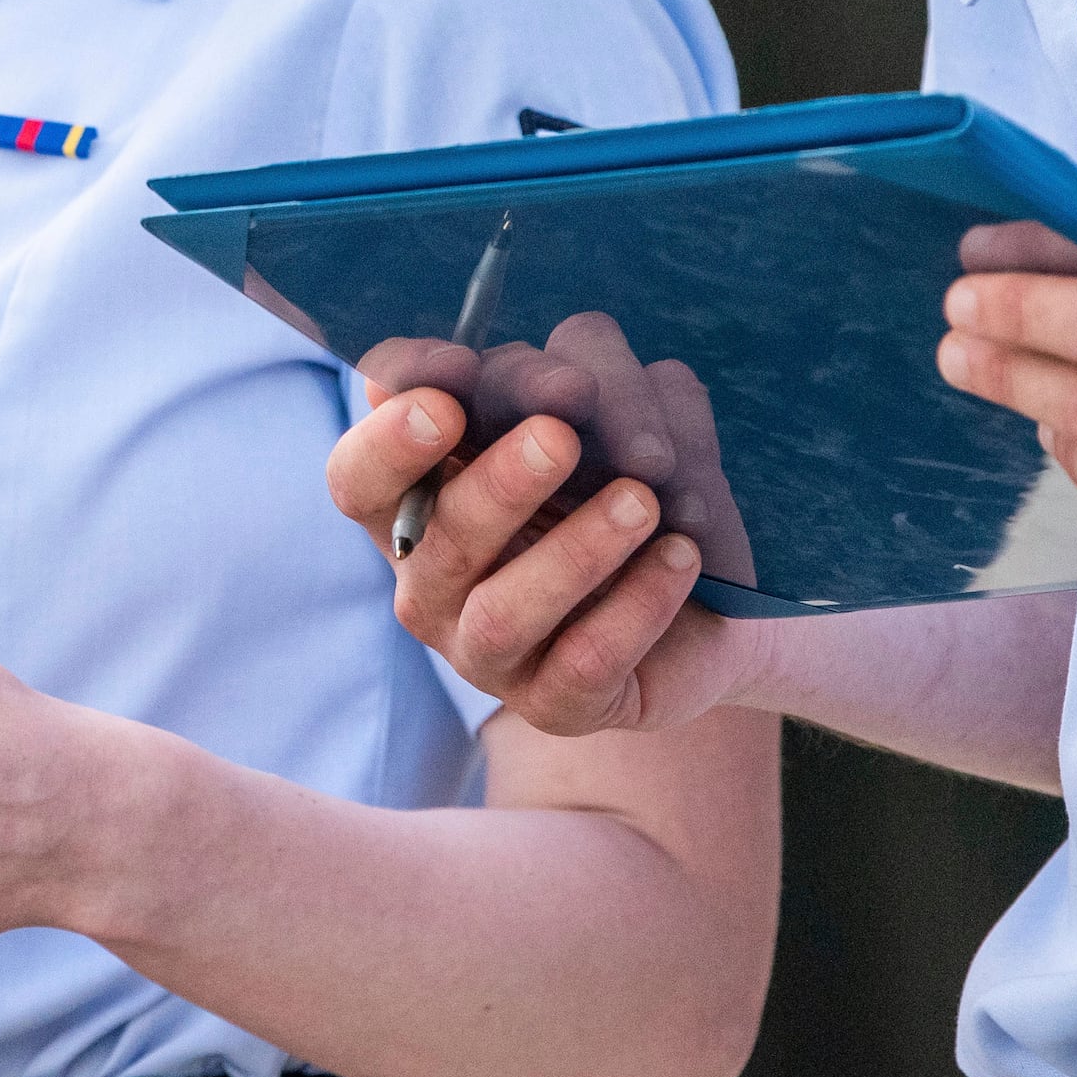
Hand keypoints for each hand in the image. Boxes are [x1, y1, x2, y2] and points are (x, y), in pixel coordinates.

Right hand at [323, 317, 748, 739]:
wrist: (717, 590)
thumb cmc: (629, 480)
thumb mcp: (604, 411)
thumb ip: (561, 379)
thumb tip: (524, 369)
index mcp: (418, 504)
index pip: (358, 480)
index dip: (387, 442)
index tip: (447, 401)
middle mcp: (434, 585)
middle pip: (436, 541)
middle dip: (496, 484)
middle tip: (560, 436)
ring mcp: (488, 656)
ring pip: (504, 613)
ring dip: (573, 550)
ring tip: (642, 501)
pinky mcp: (557, 707)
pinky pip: (584, 665)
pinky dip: (635, 607)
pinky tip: (678, 555)